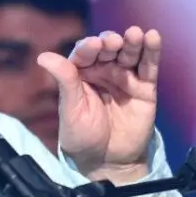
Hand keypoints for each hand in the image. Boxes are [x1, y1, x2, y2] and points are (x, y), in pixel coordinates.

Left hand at [36, 26, 160, 182]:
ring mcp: (124, 77)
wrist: (107, 162)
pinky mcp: (144, 87)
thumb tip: (42, 56)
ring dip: (132, 41)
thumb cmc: (83, 137)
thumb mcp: (71, 110)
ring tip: (135, 34)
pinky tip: (152, 37)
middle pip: (108, 49)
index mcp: (81, 74)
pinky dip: (151, 51)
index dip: (88, 48)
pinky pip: (148, 66)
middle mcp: (103, 71)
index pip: (84, 54)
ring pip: (129, 53)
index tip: (93, 45)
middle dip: (111, 42)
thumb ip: (65, 82)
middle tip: (113, 42)